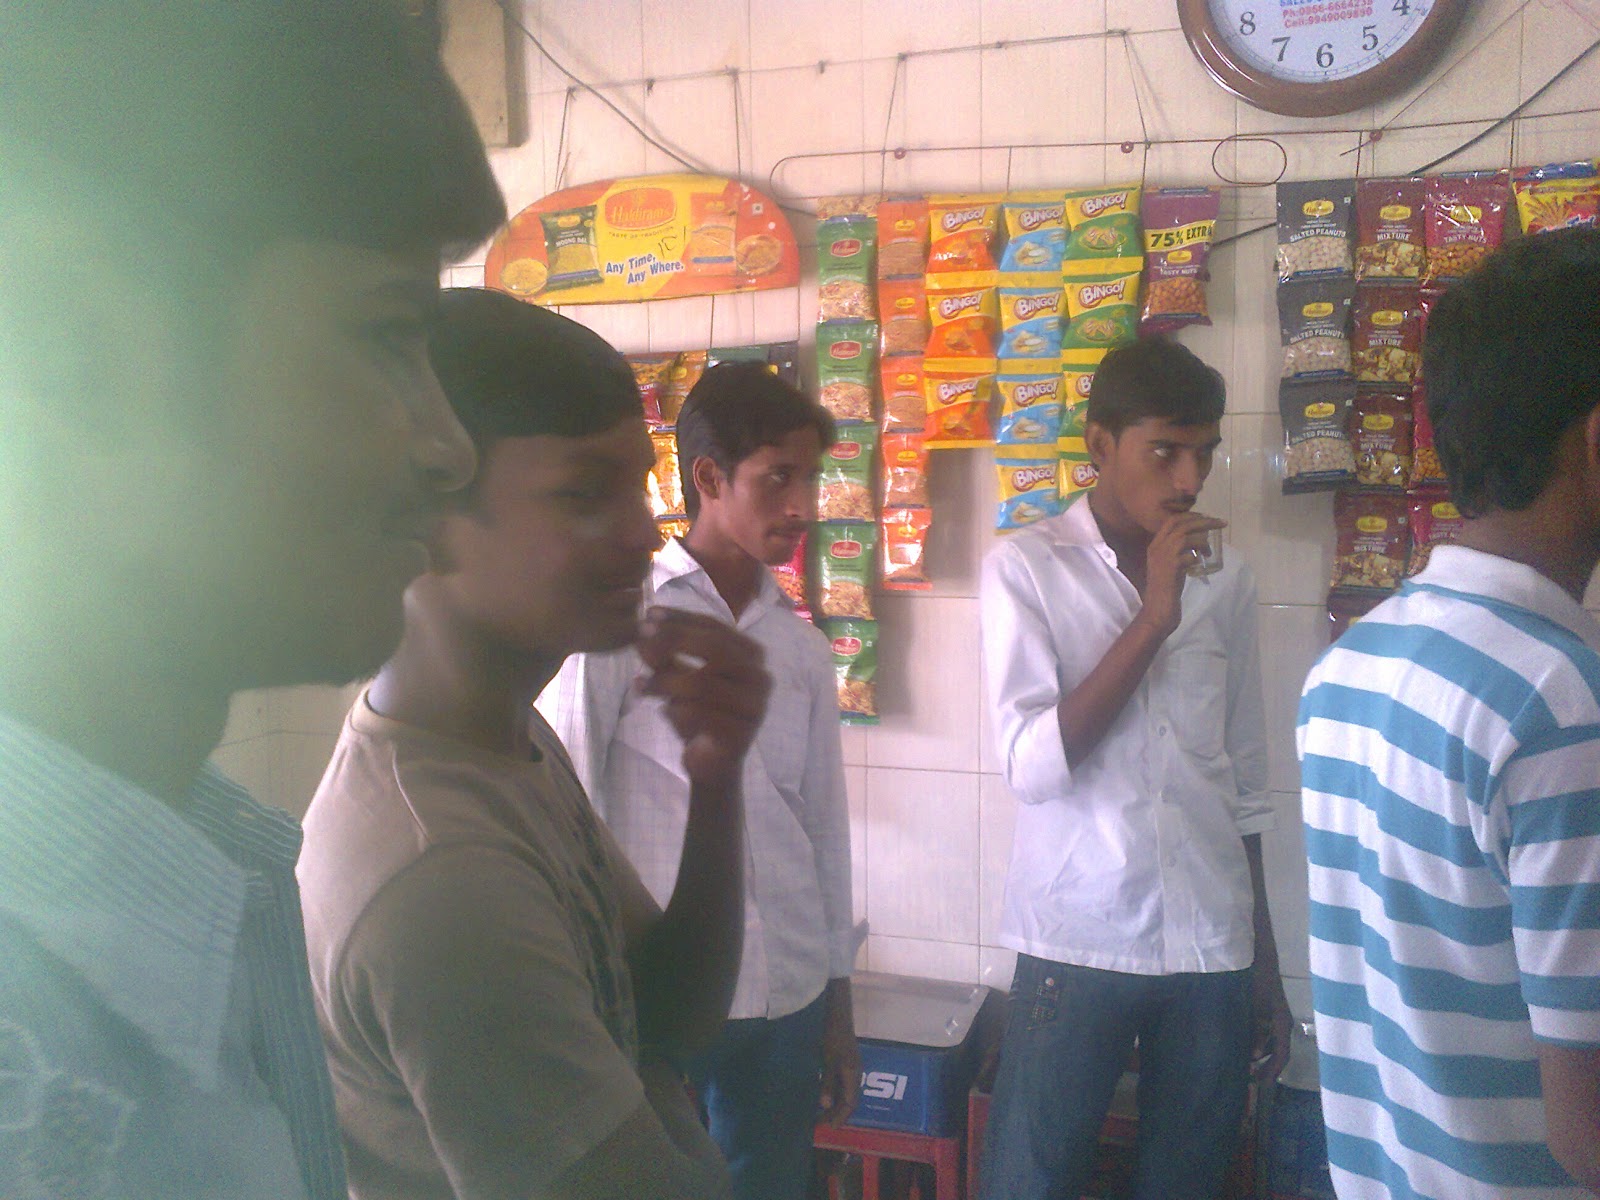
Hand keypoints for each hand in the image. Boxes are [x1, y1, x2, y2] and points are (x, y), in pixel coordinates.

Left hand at [635, 607, 769, 789]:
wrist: (713, 764)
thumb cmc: (700, 714)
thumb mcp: (678, 679)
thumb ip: (664, 656)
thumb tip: (642, 633)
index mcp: (750, 656)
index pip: (716, 627)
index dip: (681, 619)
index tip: (650, 615)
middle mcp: (759, 676)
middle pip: (716, 648)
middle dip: (675, 640)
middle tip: (643, 639)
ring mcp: (754, 706)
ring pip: (704, 683)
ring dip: (666, 681)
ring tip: (642, 685)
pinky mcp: (741, 734)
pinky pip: (702, 715)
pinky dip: (676, 710)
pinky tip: (662, 710)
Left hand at [816, 986, 860, 1126]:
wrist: (838, 1014)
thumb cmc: (833, 1036)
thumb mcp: (828, 1060)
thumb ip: (828, 1082)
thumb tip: (825, 1106)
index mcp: (853, 1075)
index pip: (849, 1103)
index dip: (840, 1117)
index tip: (827, 1128)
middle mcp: (855, 1073)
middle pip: (849, 1100)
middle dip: (837, 1114)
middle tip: (821, 1124)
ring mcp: (851, 1067)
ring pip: (846, 1092)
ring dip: (835, 1104)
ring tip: (821, 1113)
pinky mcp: (845, 1061)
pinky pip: (842, 1084)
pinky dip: (834, 1093)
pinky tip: (824, 1094)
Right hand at [1138, 512, 1225, 637]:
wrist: (1157, 611)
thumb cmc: (1165, 590)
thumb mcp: (1169, 566)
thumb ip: (1178, 553)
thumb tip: (1198, 544)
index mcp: (1155, 545)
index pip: (1172, 520)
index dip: (1191, 516)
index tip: (1206, 518)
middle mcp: (1157, 548)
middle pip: (1181, 524)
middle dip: (1203, 521)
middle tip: (1220, 523)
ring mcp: (1163, 558)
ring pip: (1185, 536)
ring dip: (1202, 539)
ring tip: (1210, 550)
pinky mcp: (1172, 569)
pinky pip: (1189, 554)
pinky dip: (1198, 555)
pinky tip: (1201, 562)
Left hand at [1251, 963, 1292, 1084]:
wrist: (1259, 955)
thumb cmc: (1257, 979)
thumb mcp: (1255, 1007)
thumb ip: (1257, 1031)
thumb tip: (1255, 1055)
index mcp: (1282, 1023)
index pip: (1282, 1055)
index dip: (1271, 1071)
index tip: (1258, 1083)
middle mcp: (1282, 1023)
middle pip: (1276, 1052)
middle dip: (1263, 1066)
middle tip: (1246, 1077)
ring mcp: (1276, 1016)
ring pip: (1270, 1043)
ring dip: (1258, 1054)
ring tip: (1241, 1063)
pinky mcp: (1267, 1010)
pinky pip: (1264, 1032)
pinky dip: (1255, 1042)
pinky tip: (1241, 1044)